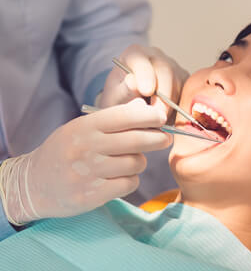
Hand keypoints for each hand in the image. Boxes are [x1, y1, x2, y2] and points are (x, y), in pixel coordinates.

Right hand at [0, 99, 170, 224]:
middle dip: (157, 138)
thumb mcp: (83, 127)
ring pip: (135, 164)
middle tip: (165, 138)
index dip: (148, 116)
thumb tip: (143, 106)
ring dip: (140, 162)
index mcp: (85, 127)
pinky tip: (122, 177)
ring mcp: (87, 173)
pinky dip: (131, 180)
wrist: (33, 183)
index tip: (161, 117)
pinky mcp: (90, 196)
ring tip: (133, 160)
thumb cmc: (65, 150)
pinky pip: (127, 184)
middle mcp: (86, 148)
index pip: (124, 116)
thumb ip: (113, 118)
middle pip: (135, 141)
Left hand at [99, 45, 188, 119]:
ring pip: (179, 84)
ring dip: (171, 105)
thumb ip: (122, 90)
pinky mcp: (185, 80)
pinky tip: (168, 119)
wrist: (130, 104)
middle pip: (165, 71)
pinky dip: (180, 108)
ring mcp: (173, 67)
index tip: (146, 91)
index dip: (145, 74)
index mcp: (134, 54)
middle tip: (157, 117)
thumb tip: (133, 82)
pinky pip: (188, 93)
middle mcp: (156, 56)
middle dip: (163, 96)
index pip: (140, 60)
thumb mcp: (114, 96)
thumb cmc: (119, 98)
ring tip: (158, 121)